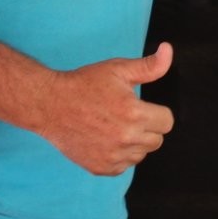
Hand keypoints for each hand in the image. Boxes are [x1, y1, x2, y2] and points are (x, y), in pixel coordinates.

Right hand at [36, 42, 175, 174]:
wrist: (50, 105)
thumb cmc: (85, 84)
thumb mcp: (119, 69)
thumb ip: (150, 65)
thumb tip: (168, 51)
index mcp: (134, 114)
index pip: (167, 122)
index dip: (157, 112)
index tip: (142, 106)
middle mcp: (125, 138)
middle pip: (157, 140)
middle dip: (147, 126)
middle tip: (127, 114)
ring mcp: (112, 156)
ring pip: (141, 154)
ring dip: (134, 142)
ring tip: (115, 126)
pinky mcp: (100, 167)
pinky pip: (124, 166)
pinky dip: (119, 155)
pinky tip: (106, 139)